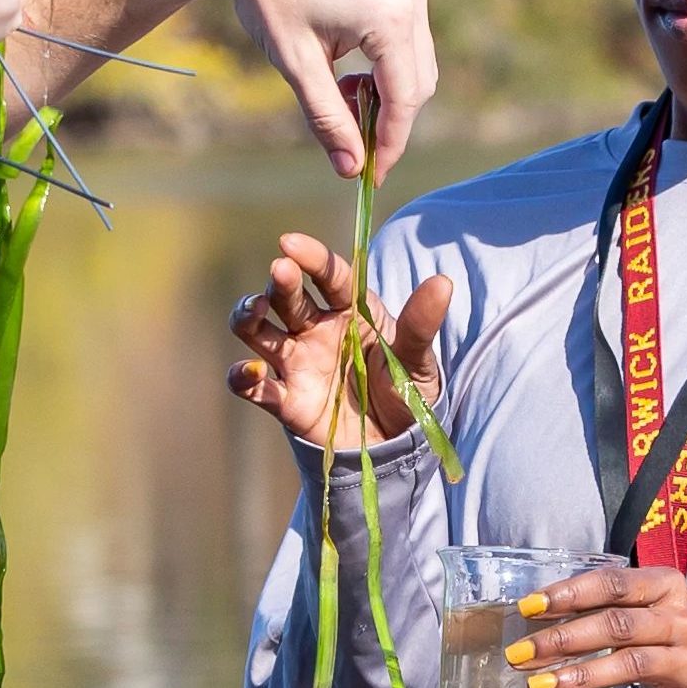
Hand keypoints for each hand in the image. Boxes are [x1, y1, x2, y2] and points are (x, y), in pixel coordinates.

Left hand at [197, 0, 435, 179]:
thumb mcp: (296, 65)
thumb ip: (328, 119)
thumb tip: (351, 171)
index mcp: (391, 18)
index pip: (406, 99)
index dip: (391, 144)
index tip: (371, 178)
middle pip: (418, 85)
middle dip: (389, 122)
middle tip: (350, 147)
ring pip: (415, 66)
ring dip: (386, 96)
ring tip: (339, 101)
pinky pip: (406, 44)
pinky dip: (384, 70)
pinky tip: (347, 75)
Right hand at [225, 233, 454, 447]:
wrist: (398, 445)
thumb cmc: (406, 391)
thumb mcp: (417, 358)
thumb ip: (421, 323)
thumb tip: (443, 282)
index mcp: (350, 310)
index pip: (328, 276)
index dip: (310, 257)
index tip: (290, 242)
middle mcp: (316, 329)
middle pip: (288, 297)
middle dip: (281, 282)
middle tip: (282, 272)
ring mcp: (297, 362)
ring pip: (258, 330)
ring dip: (248, 315)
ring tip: (255, 310)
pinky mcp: (286, 400)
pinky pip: (254, 385)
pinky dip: (243, 377)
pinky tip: (249, 372)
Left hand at [504, 564, 686, 687]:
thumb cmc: (663, 626)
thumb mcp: (643, 603)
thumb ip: (598, 604)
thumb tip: (534, 612)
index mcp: (667, 588)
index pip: (615, 585)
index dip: (570, 594)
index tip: (528, 607)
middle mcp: (682, 624)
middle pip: (619, 626)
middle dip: (564, 640)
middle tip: (519, 654)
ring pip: (632, 666)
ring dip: (582, 678)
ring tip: (538, 687)